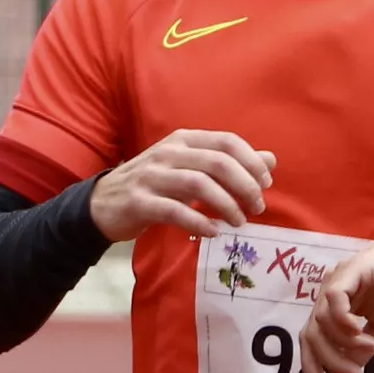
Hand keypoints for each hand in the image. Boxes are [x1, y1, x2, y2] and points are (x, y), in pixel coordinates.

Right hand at [90, 129, 274, 240]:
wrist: (103, 203)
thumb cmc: (155, 185)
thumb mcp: (190, 168)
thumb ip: (228, 163)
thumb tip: (270, 159)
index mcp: (184, 140)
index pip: (226, 142)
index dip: (251, 161)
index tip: (266, 184)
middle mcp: (168, 153)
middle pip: (217, 162)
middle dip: (244, 185)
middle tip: (257, 207)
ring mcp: (152, 176)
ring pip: (198, 184)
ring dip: (226, 205)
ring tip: (239, 221)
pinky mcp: (140, 202)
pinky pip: (175, 211)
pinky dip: (199, 222)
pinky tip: (214, 232)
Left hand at [303, 203, 373, 372]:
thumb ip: (366, 345)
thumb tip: (351, 369)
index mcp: (339, 304)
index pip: (312, 336)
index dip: (311, 364)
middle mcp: (333, 291)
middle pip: (311, 333)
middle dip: (328, 361)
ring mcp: (341, 279)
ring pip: (321, 320)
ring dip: (344, 344)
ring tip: (371, 346)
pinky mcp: (355, 270)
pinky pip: (335, 299)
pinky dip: (343, 321)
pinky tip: (360, 331)